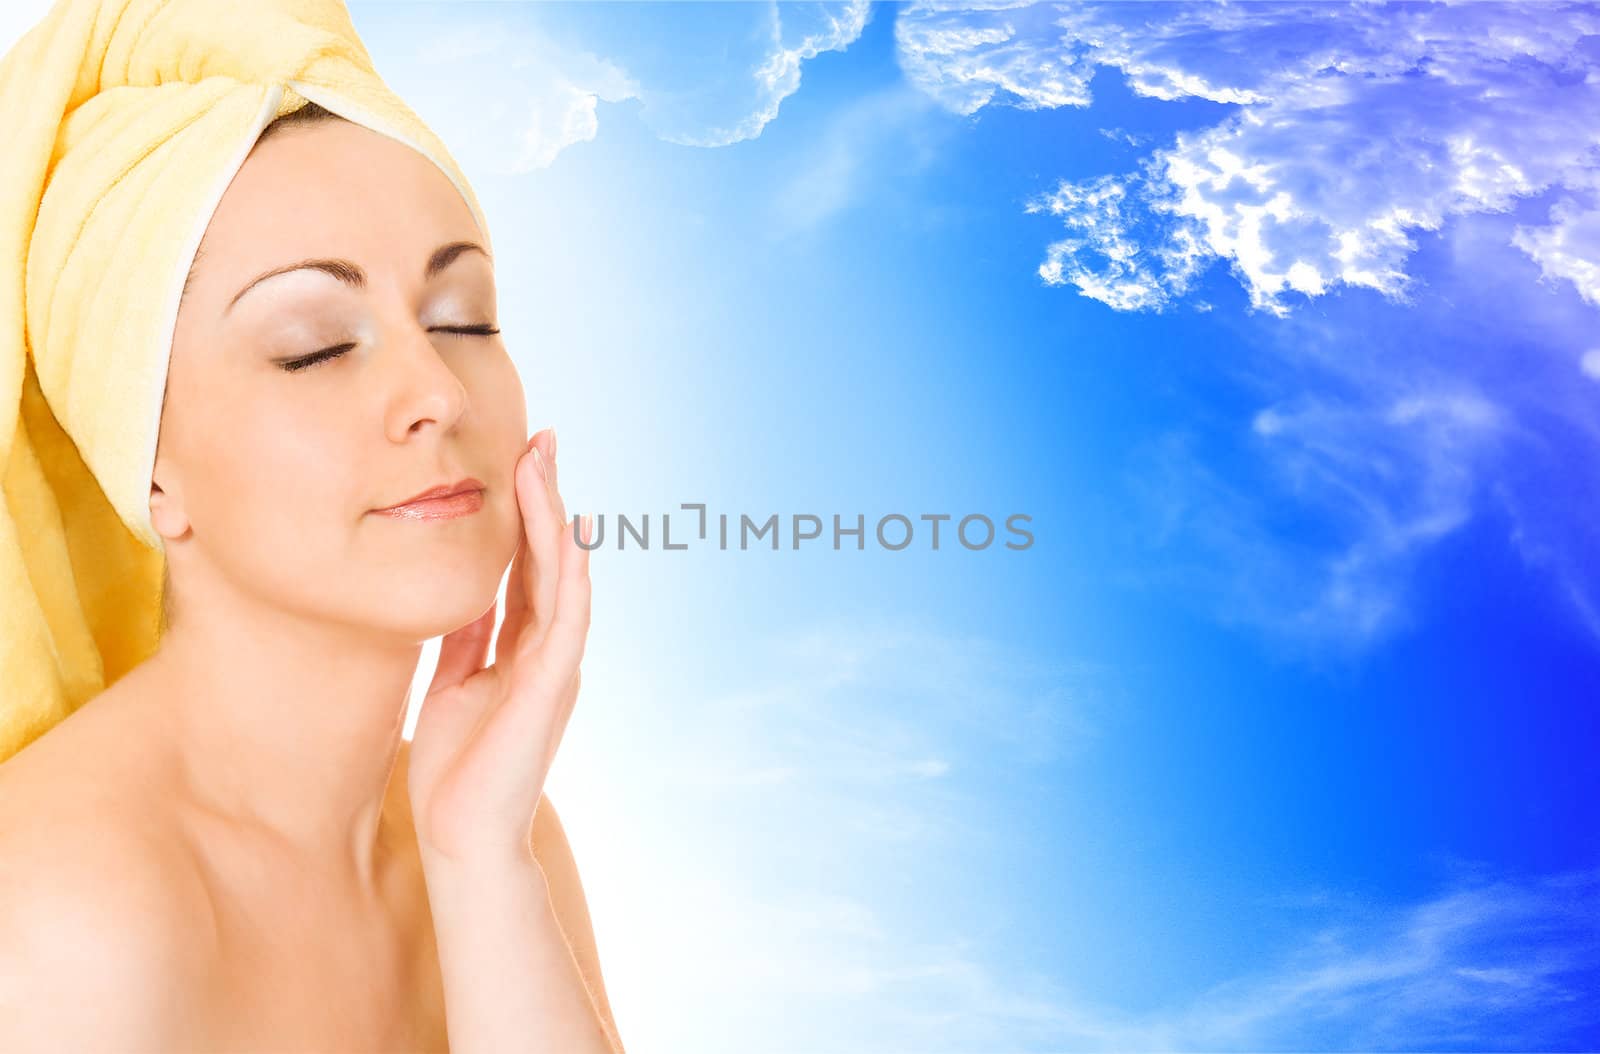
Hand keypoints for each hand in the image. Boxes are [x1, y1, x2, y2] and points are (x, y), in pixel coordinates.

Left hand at [407, 428, 592, 865]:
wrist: (463, 837)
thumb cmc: (457, 771)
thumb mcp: (454, 685)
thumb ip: (466, 639)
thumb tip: (464, 593)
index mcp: (522, 650)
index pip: (527, 567)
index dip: (525, 514)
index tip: (520, 459)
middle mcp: (547, 651)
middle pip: (549, 558)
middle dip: (545, 497)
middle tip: (541, 439)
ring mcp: (555, 667)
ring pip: (561, 576)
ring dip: (555, 518)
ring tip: (546, 465)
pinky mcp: (552, 688)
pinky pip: (565, 619)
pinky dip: (567, 575)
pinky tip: (566, 535)